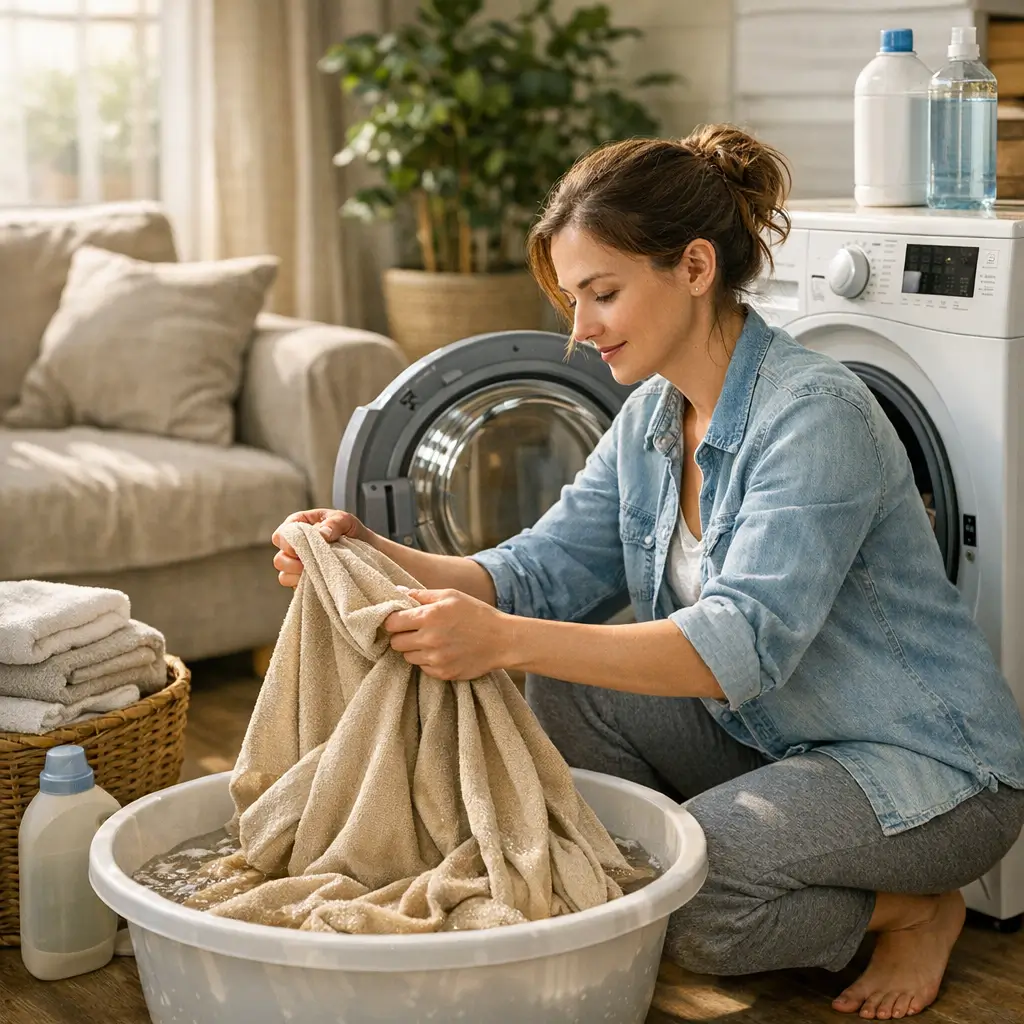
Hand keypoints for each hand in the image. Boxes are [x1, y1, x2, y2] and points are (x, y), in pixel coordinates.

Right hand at [271, 508, 373, 587]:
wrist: (370, 554)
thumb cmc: (354, 533)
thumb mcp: (347, 521)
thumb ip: (334, 522)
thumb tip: (322, 533)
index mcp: (301, 527)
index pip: (282, 534)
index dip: (287, 541)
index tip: (301, 546)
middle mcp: (297, 549)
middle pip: (279, 558)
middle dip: (291, 562)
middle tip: (309, 562)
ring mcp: (300, 568)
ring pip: (284, 576)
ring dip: (298, 575)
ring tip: (316, 571)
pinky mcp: (307, 584)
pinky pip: (296, 589)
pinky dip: (305, 586)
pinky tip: (319, 581)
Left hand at [384, 589, 512, 680]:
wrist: (502, 640)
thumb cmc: (476, 613)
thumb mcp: (451, 595)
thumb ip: (422, 594)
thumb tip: (397, 590)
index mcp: (429, 616)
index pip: (391, 623)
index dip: (392, 620)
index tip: (399, 619)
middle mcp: (429, 639)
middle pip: (395, 643)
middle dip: (401, 636)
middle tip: (414, 630)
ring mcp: (436, 659)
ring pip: (407, 657)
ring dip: (414, 649)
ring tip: (431, 640)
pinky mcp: (443, 673)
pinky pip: (422, 668)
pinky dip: (427, 660)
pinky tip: (442, 651)